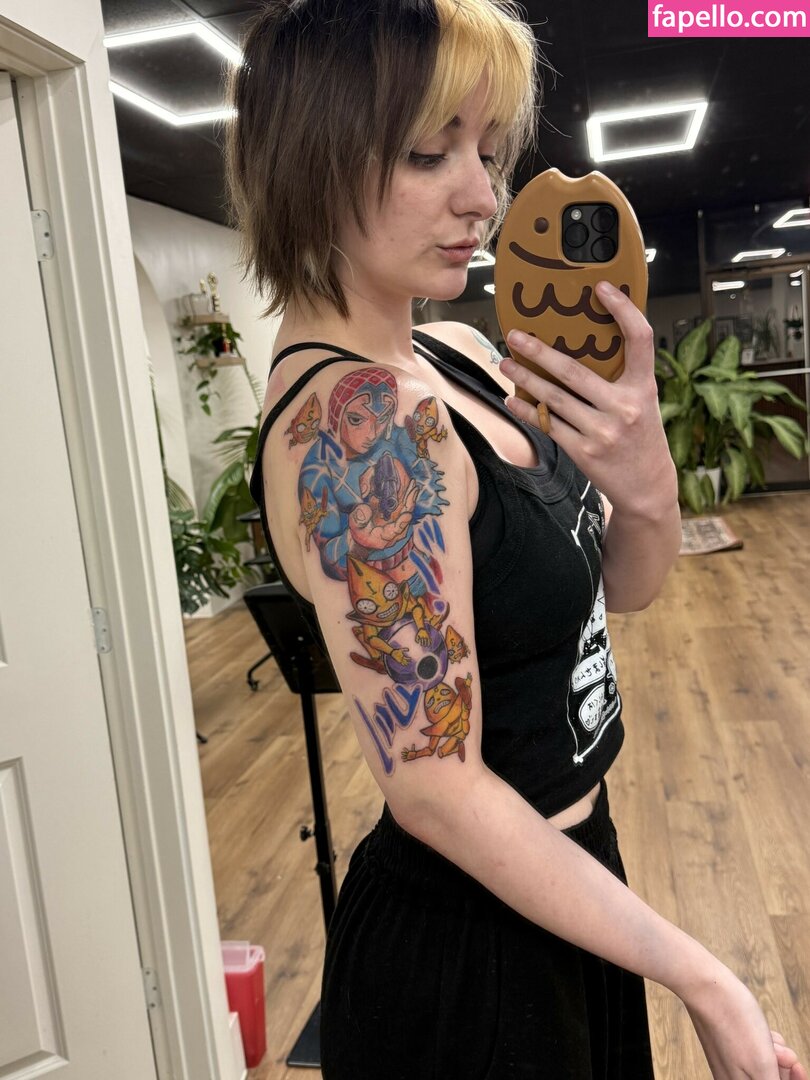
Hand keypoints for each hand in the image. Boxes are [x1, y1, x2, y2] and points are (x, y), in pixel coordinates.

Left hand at [499, 281, 677, 516]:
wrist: (648, 487)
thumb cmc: (641, 436)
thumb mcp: (643, 402)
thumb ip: (622, 376)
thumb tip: (585, 341)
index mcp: (644, 387)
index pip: (640, 338)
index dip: (623, 310)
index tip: (600, 287)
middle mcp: (624, 407)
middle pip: (573, 371)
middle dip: (539, 351)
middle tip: (514, 334)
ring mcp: (602, 431)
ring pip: (553, 398)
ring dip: (525, 379)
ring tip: (505, 363)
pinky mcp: (583, 452)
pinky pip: (549, 425)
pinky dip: (527, 411)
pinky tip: (511, 399)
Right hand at [681, 959, 807, 1078]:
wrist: (706, 987)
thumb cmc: (733, 1022)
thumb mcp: (763, 1065)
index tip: (798, 1067)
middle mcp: (730, 1079)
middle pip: (769, 1078)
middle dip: (782, 1064)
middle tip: (781, 1049)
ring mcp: (727, 1063)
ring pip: (763, 1064)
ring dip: (773, 1050)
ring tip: (767, 1035)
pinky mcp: (727, 1047)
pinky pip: (753, 1051)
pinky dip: (762, 1041)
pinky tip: (761, 1030)